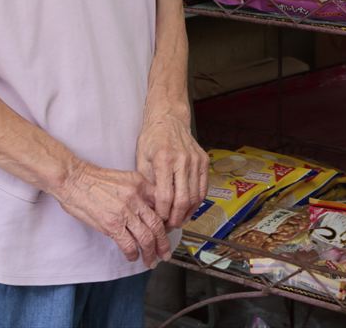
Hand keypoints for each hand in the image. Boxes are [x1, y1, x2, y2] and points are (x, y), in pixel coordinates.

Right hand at [51, 159, 169, 265]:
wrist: (73, 179)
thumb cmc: (95, 179)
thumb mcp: (124, 178)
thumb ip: (139, 192)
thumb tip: (149, 210)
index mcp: (141, 184)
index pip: (163, 205)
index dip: (167, 222)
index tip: (167, 232)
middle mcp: (136, 197)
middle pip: (158, 225)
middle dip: (163, 243)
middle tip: (165, 252)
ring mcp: (125, 212)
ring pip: (146, 237)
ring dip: (151, 253)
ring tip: (151, 261)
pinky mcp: (112, 224)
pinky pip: (129, 244)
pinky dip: (133, 254)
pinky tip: (133, 257)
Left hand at [137, 104, 208, 229]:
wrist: (169, 119)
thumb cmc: (152, 139)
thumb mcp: (141, 159)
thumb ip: (147, 184)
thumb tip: (150, 209)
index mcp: (164, 159)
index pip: (165, 196)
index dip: (162, 214)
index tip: (158, 221)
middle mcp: (182, 159)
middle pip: (182, 199)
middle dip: (175, 218)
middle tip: (169, 227)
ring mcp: (196, 160)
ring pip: (195, 196)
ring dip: (187, 213)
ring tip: (178, 220)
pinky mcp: (204, 161)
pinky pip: (203, 188)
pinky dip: (196, 202)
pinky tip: (188, 209)